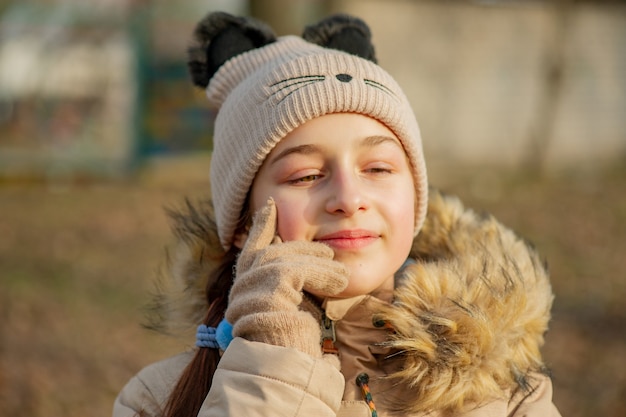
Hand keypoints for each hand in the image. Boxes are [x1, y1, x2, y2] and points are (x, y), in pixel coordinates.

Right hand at [225, 198, 347, 356]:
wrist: (286, 366)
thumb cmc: (293, 341)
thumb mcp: (293, 304)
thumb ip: (294, 281)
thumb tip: (313, 258)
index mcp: (246, 285)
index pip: (251, 245)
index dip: (260, 224)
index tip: (270, 205)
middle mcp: (242, 283)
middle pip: (271, 249)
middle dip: (300, 246)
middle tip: (327, 250)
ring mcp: (252, 286)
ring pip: (286, 257)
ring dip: (318, 263)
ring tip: (341, 275)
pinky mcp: (269, 290)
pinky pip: (298, 270)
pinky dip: (322, 274)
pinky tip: (340, 282)